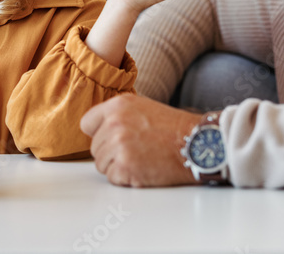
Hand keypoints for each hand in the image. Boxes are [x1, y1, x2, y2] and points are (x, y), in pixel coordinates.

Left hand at [80, 93, 202, 186]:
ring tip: (142, 158)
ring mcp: (118, 145)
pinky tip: (143, 169)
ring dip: (118, 166)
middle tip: (136, 150)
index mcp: (117, 106)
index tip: (111, 138)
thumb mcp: (141, 107)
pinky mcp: (125, 166)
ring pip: (102, 164)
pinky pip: (112, 177)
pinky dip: (126, 178)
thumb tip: (97, 129)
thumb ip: (117, 115)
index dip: (99, 133)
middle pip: (95, 147)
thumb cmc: (173, 128)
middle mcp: (114, 123)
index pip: (87, 123)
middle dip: (111, 153)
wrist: (197, 144)